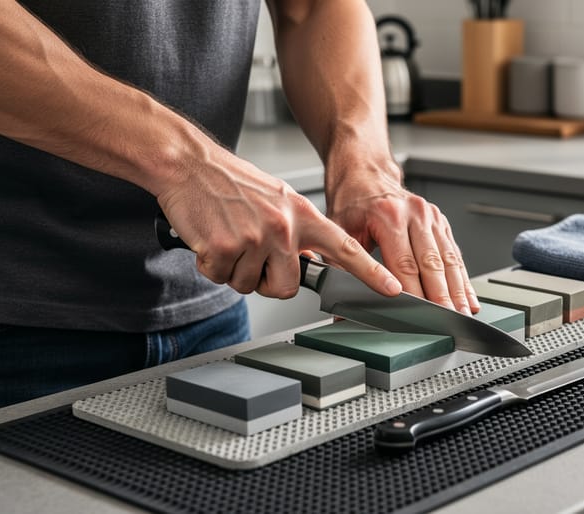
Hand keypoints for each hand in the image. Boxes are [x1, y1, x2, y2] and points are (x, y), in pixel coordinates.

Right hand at [155, 144, 401, 298]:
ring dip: (234, 270)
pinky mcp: (225, 247)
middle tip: (250, 252)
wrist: (189, 165)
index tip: (393, 290)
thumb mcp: (278, 200)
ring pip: (249, 285)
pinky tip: (210, 238)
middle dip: (266, 280)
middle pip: (287, 286)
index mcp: (302, 215)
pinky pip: (221, 278)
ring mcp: (255, 238)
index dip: (371, 272)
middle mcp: (284, 227)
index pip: (346, 248)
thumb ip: (298, 231)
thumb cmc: (231, 184)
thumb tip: (305, 263)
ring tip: (228, 236)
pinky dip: (211, 265)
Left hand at [325, 157, 479, 314]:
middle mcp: (414, 213)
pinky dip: (462, 277)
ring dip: (458, 289)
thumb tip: (342, 302)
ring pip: (449, 259)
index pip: (404, 263)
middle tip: (448, 319)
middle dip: (442, 296)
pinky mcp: (440, 221)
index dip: (414, 292)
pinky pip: (454, 253)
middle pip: (432, 263)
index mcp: (388, 216)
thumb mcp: (340, 233)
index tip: (420, 314)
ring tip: (463, 312)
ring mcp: (431, 216)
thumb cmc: (352, 204)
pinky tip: (468, 295)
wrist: (366, 175)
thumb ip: (344, 268)